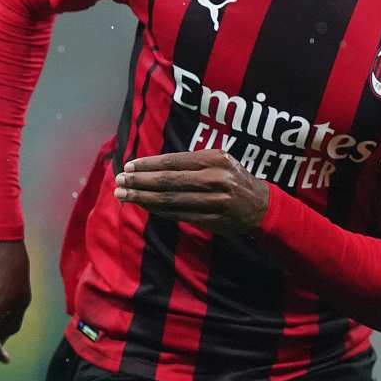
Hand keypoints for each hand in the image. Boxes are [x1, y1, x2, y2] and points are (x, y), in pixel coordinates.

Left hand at [113, 149, 269, 235]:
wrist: (261, 206)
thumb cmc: (232, 177)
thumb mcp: (218, 160)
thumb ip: (190, 162)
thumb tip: (151, 166)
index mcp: (215, 159)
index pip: (174, 161)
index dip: (148, 165)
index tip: (129, 166)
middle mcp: (216, 179)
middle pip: (169, 181)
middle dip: (140, 181)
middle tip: (119, 181)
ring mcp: (216, 202)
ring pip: (171, 200)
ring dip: (143, 198)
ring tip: (124, 195)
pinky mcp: (214, 221)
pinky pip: (179, 215)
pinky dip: (158, 211)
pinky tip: (144, 206)